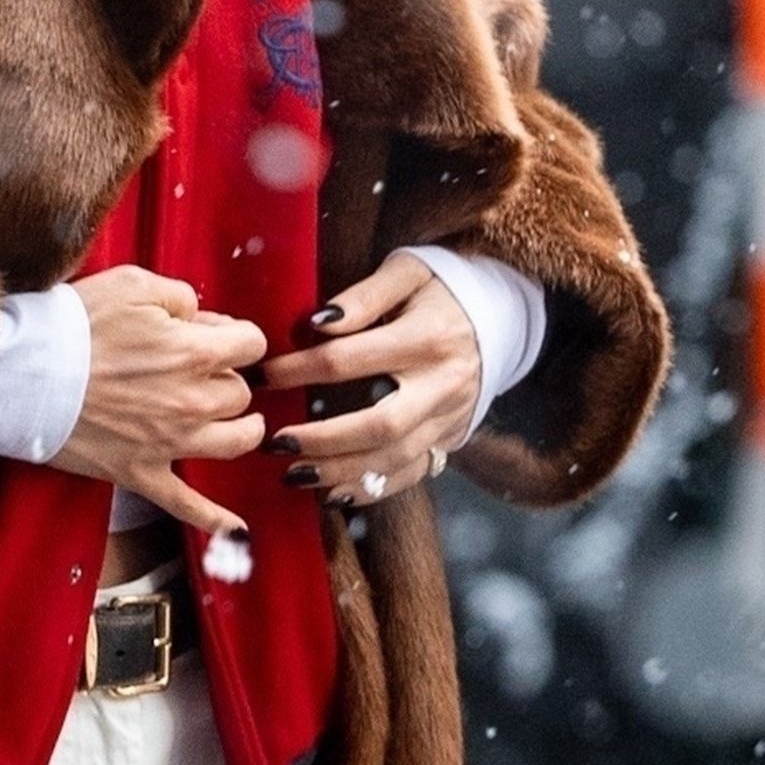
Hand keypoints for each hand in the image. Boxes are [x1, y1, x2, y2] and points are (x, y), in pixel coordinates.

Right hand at [49, 264, 270, 537]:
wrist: (24, 372)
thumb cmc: (74, 324)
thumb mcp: (133, 284)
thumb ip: (180, 297)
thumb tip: (200, 318)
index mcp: (195, 352)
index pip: (251, 343)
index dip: (236, 335)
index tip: (216, 335)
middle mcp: (192, 401)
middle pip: (241, 393)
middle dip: (227, 376)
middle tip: (201, 369)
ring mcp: (168, 442)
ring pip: (235, 442)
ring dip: (243, 429)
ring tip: (241, 422)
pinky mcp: (140, 472)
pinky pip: (186, 504)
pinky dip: (215, 518)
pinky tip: (238, 530)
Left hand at [253, 251, 482, 508]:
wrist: (500, 316)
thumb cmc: (440, 289)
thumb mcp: (407, 271)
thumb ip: (365, 295)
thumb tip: (319, 322)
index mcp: (429, 337)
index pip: (352, 359)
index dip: (301, 370)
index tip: (264, 375)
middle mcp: (443, 384)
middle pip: (380, 424)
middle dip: (323, 439)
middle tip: (276, 442)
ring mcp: (449, 418)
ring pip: (394, 458)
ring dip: (340, 472)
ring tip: (293, 473)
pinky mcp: (450, 439)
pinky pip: (411, 475)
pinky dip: (370, 490)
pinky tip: (332, 493)